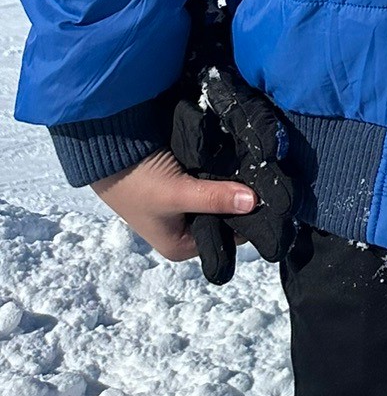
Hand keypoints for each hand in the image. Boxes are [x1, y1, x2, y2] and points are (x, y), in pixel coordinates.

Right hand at [92, 148, 256, 262]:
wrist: (107, 150)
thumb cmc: (136, 182)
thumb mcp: (177, 193)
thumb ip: (214, 198)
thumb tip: (255, 202)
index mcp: (182, 245)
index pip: (230, 236)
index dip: (249, 217)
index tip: (270, 195)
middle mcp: (184, 229)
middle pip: (227, 215)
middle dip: (241, 197)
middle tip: (265, 175)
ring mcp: (185, 205)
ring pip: (220, 196)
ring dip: (233, 182)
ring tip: (257, 166)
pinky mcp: (184, 183)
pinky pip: (212, 180)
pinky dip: (222, 171)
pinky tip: (239, 158)